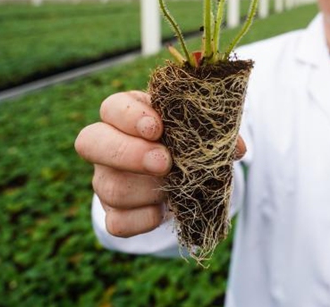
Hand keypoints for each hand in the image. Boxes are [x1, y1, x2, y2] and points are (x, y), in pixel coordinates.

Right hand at [75, 90, 247, 237]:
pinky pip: (117, 222)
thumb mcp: (197, 128)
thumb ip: (215, 132)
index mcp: (125, 114)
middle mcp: (106, 144)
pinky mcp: (112, 212)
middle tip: (165, 162)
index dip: (130, 117)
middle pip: (92, 142)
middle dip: (130, 153)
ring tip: (174, 188)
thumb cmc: (184, 140)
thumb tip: (237, 149)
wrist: (177, 175)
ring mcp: (104, 179)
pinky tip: (163, 211)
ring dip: (147, 190)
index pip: (111, 107)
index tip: (158, 128)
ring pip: (109, 186)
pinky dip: (144, 220)